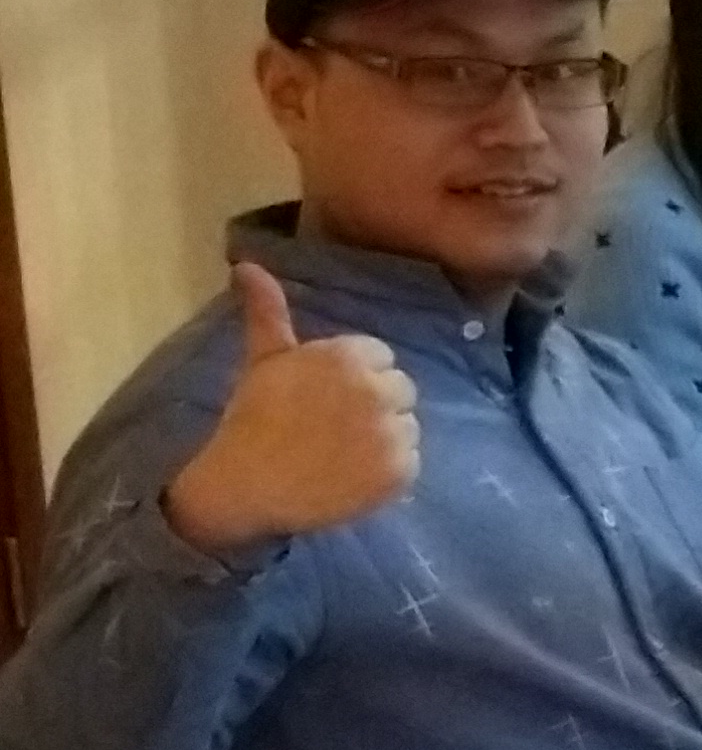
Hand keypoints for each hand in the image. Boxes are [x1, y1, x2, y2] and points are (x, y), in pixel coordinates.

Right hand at [166, 264, 420, 554]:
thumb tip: (246, 264)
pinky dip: (388, 472)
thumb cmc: (252, 418)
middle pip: (401, 390)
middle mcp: (378, 389)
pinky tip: (352, 476)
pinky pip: (410, 463)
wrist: (243, 485)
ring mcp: (392, 433)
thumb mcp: (263, 359)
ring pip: (408, 426)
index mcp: (350, 356)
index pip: (381, 358)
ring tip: (341, 453)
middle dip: (374, 405)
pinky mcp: (400, 472)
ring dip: (383, 439)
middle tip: (333, 428)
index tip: (324, 400)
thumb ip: (267, 310)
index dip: (354, 379)